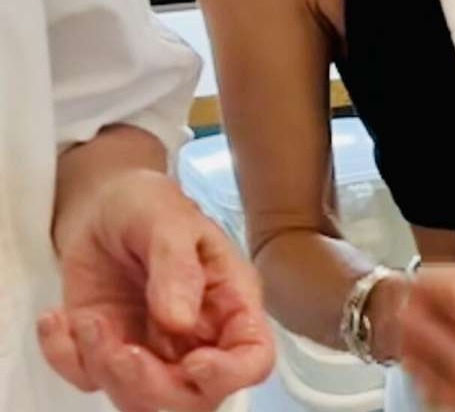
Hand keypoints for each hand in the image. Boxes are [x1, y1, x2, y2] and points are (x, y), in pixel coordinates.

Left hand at [37, 170, 274, 411]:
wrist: (100, 205)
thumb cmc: (148, 205)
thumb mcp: (168, 220)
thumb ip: (178, 266)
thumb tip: (181, 321)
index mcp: (229, 304)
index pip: (252, 358)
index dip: (228, 374)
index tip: (192, 363)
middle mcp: (197, 336)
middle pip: (195, 397)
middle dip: (153, 387)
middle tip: (120, 349)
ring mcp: (152, 349)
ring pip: (142, 399)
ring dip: (106, 370)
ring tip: (87, 321)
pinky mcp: (109, 350)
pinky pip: (88, 380)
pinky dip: (66, 358)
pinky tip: (61, 318)